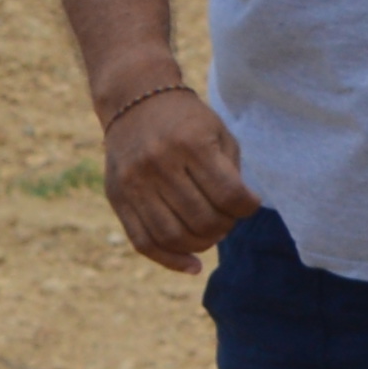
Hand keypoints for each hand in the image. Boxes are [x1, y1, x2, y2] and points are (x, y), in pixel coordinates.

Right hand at [99, 81, 256, 274]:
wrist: (135, 103)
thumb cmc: (189, 122)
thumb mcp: (219, 133)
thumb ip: (232, 172)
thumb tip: (241, 213)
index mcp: (190, 144)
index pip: (228, 194)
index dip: (247, 208)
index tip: (251, 204)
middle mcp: (158, 164)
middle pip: (201, 219)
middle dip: (225, 227)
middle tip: (230, 218)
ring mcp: (133, 183)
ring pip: (173, 236)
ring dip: (202, 245)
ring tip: (213, 234)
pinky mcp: (117, 198)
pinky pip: (143, 242)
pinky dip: (170, 260)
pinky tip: (193, 265)